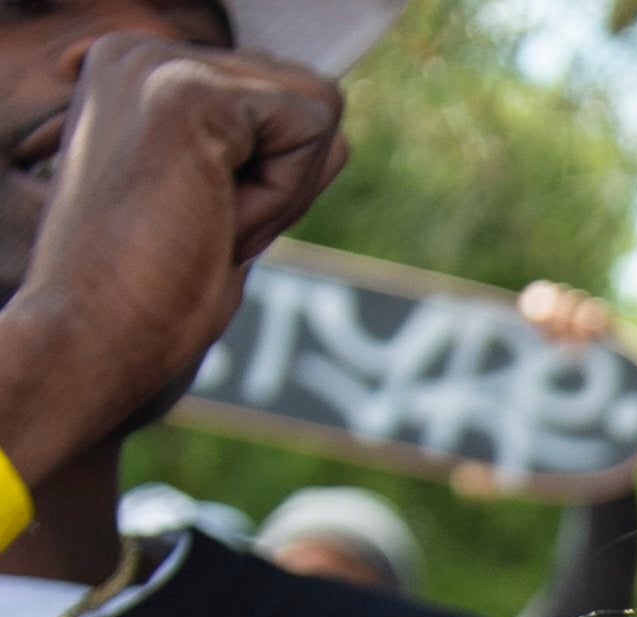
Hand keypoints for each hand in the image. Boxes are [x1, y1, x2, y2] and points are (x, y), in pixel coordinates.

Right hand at [0, 32, 344, 483]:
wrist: (92, 335)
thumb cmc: (154, 292)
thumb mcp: (221, 205)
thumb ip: (265, 157)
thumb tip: (336, 137)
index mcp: (139, 73)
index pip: (283, 101)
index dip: (273, 181)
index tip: (193, 217)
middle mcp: (139, 51)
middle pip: (310, 98)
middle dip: (285, 183)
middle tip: (200, 225)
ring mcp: (157, 63)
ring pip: (319, 108)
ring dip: (284, 191)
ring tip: (202, 219)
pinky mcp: (185, 90)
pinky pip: (311, 130)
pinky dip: (282, 196)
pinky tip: (209, 216)